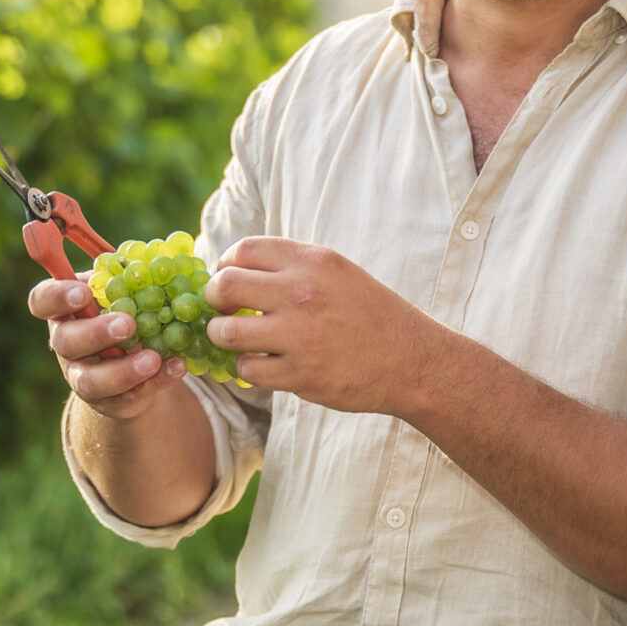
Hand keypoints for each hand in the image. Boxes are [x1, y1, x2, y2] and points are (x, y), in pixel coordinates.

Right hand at [28, 275, 186, 418]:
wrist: (132, 360)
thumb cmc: (123, 310)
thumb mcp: (121, 290)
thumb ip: (124, 276)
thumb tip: (147, 258)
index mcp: (65, 310)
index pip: (42, 300)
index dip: (56, 297)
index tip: (83, 293)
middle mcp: (66, 343)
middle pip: (65, 341)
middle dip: (95, 333)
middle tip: (127, 325)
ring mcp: (81, 375)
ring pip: (90, 380)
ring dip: (123, 369)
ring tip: (153, 358)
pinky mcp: (106, 401)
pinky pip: (126, 397)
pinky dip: (155, 382)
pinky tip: (176, 366)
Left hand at [204, 237, 436, 415]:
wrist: (412, 360)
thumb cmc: (371, 315)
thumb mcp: (338, 272)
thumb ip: (293, 266)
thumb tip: (236, 267)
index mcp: (314, 261)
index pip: (244, 250)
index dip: (225, 264)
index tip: (227, 277)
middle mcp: (303, 293)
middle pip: (225, 286)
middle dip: (214, 298)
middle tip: (222, 309)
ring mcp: (300, 336)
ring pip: (226, 332)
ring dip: (223, 336)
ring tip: (236, 338)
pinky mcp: (300, 375)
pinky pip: (247, 369)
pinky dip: (248, 367)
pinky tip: (263, 363)